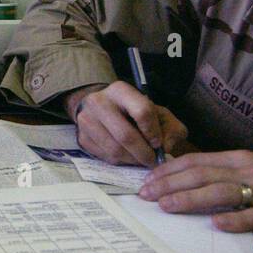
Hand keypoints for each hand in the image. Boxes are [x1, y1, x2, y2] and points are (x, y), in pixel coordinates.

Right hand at [65, 81, 188, 166]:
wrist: (100, 108)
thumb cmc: (134, 111)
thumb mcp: (157, 112)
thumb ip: (170, 128)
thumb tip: (165, 147)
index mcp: (120, 90)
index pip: (142, 111)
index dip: (153, 132)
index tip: (158, 143)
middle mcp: (99, 102)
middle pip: (126, 135)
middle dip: (143, 153)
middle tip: (152, 161)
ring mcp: (86, 121)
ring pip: (115, 150)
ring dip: (133, 160)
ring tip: (141, 160)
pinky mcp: (82, 138)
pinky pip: (105, 157)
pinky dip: (121, 162)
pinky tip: (128, 157)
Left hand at [136, 150, 252, 238]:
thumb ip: (229, 173)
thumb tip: (191, 179)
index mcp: (244, 159)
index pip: (198, 160)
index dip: (170, 170)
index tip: (147, 181)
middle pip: (204, 174)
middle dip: (171, 184)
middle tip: (146, 196)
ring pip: (223, 192)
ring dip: (192, 199)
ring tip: (167, 206)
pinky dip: (237, 219)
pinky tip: (217, 224)